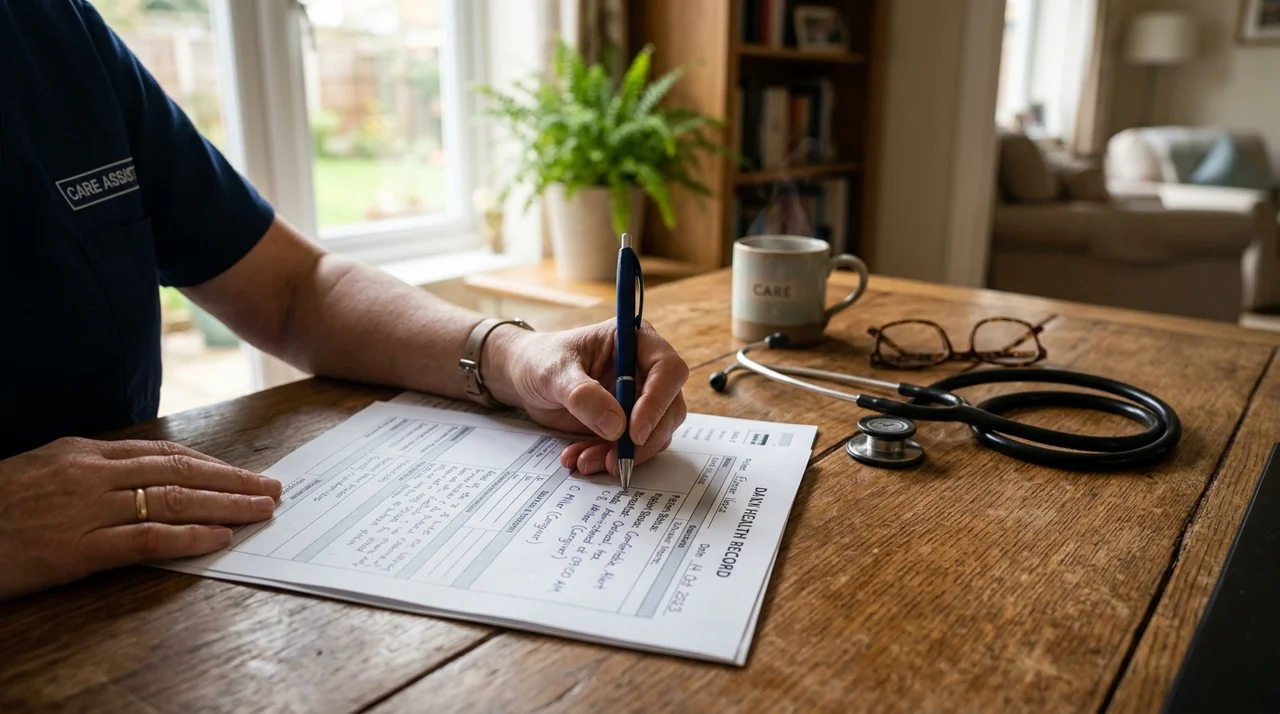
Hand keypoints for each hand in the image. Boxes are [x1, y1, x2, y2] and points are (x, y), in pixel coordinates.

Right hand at [0, 437, 281, 599]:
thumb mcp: (41, 473)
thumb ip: (91, 472)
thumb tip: (139, 478)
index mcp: (83, 452)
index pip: (164, 453)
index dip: (210, 463)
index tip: (243, 472)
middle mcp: (91, 474)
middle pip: (180, 471)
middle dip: (233, 479)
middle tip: (273, 487)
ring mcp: (86, 510)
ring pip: (174, 501)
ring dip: (226, 505)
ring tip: (263, 510)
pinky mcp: (77, 549)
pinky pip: (147, 539)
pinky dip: (189, 537)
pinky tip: (221, 537)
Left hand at [487, 319, 689, 476]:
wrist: (525, 377)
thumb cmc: (541, 360)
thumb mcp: (554, 373)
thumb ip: (583, 395)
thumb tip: (616, 426)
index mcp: (635, 340)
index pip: (668, 369)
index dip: (658, 401)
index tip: (634, 432)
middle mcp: (645, 368)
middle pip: (670, 407)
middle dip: (643, 440)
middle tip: (614, 460)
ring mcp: (640, 397)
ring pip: (654, 433)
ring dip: (624, 454)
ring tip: (586, 460)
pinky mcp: (629, 422)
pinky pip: (634, 447)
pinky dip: (610, 457)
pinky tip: (582, 457)